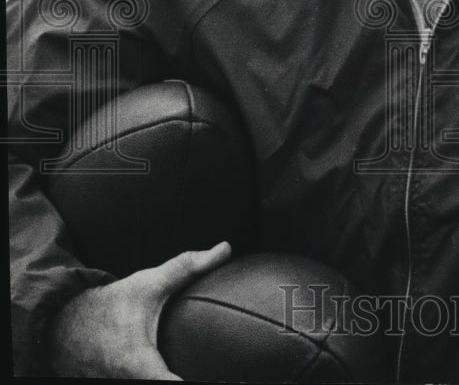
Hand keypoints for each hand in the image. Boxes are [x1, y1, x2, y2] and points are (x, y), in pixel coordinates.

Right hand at [47, 241, 230, 378]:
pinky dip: (161, 379)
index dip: (205, 384)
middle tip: (231, 375)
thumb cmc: (109, 306)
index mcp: (139, 365)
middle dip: (193, 378)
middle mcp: (128, 384)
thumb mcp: (148, 284)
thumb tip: (225, 248)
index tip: (237, 379)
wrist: (61, 326)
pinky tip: (180, 371)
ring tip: (206, 372)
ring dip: (174, 378)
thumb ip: (187, 267)